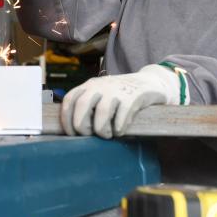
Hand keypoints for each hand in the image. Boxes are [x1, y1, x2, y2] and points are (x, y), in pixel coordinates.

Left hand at [61, 64, 185, 138]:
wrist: (149, 81)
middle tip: (90, 135)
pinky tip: (120, 131)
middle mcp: (100, 85)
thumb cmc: (120, 94)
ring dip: (102, 128)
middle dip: (82, 126)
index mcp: (89, 86)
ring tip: (107, 135)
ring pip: (102, 110)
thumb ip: (87, 107)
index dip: (66, 119)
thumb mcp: (100, 95)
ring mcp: (117, 89)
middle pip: (82, 105)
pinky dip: (119, 125)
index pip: (69, 100)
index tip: (71, 134)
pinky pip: (123, 112)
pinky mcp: (134, 95)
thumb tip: (73, 131)